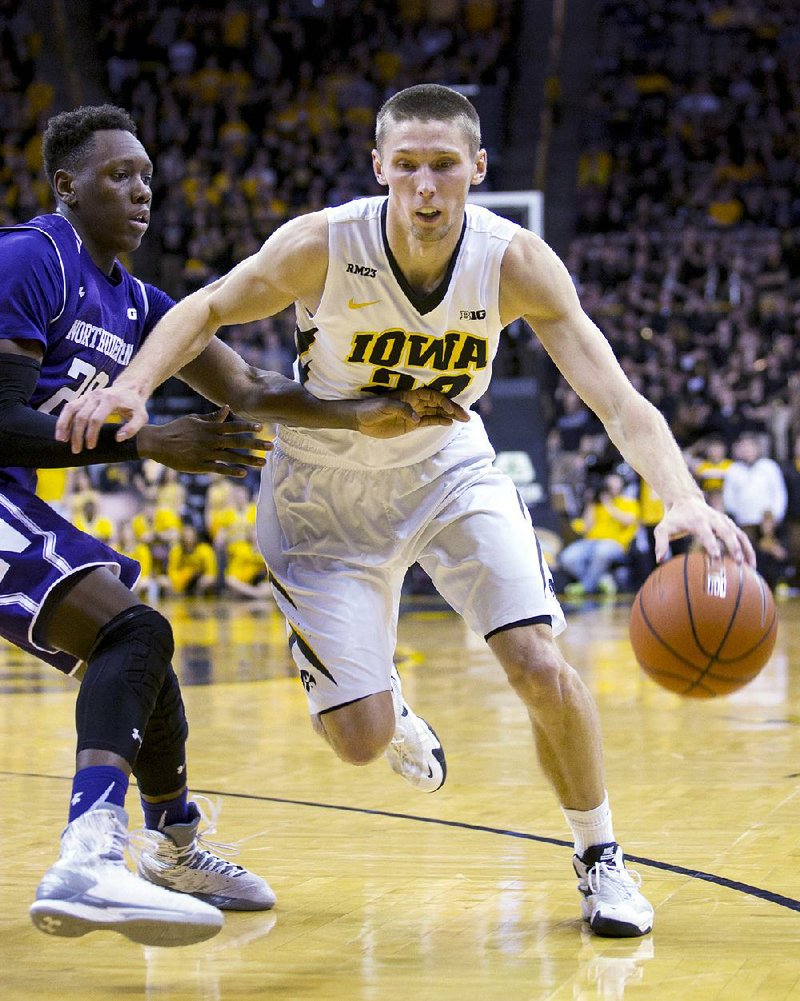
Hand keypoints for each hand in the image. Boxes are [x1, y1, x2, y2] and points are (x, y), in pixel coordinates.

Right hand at [55, 384, 148, 451]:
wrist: (129, 388)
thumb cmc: (135, 405)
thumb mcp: (141, 417)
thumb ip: (132, 428)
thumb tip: (118, 439)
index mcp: (110, 400)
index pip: (96, 418)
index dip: (91, 434)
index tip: (90, 447)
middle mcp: (96, 396)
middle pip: (81, 416)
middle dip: (77, 434)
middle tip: (76, 450)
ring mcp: (88, 395)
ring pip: (70, 409)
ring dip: (64, 425)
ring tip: (61, 441)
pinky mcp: (83, 397)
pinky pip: (69, 407)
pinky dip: (63, 419)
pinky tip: (61, 432)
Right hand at [137, 407, 270, 476]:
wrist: (157, 443)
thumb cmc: (177, 429)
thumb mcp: (195, 420)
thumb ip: (213, 417)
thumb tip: (227, 408)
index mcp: (209, 428)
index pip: (232, 426)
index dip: (247, 426)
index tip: (261, 427)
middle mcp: (210, 440)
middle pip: (237, 442)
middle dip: (255, 444)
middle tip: (271, 446)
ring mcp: (205, 454)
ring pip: (231, 457)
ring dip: (248, 460)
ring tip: (263, 463)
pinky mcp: (199, 466)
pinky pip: (218, 469)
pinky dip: (231, 471)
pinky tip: (243, 473)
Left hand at [353, 388, 469, 438]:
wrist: (360, 419)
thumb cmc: (371, 408)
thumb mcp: (385, 406)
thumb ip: (402, 409)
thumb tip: (417, 418)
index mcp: (410, 394)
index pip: (432, 396)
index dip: (443, 402)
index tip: (452, 410)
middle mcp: (415, 402)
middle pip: (438, 404)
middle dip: (453, 409)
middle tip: (466, 417)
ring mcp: (414, 413)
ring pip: (436, 412)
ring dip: (449, 415)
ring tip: (463, 420)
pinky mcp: (411, 424)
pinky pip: (428, 421)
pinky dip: (438, 421)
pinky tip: (448, 423)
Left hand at [653, 495, 755, 566]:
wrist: (686, 501)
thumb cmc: (673, 519)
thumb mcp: (663, 528)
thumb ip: (661, 542)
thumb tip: (660, 560)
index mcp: (698, 521)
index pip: (707, 533)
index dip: (712, 544)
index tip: (717, 558)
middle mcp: (714, 519)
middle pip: (727, 532)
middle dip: (733, 546)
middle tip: (738, 562)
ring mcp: (723, 521)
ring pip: (738, 534)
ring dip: (746, 549)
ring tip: (751, 568)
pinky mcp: (729, 524)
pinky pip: (742, 536)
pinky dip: (748, 549)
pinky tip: (751, 565)